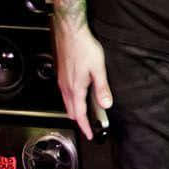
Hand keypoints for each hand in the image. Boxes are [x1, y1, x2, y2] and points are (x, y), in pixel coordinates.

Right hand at [54, 23, 111, 141]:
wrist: (70, 33)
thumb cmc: (84, 48)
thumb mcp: (98, 68)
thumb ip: (102, 88)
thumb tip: (106, 104)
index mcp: (75, 88)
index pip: (79, 114)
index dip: (85, 127)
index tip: (90, 134)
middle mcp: (66, 87)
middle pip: (71, 111)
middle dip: (79, 121)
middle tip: (89, 126)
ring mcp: (62, 81)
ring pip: (67, 103)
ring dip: (75, 111)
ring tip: (85, 114)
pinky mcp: (61, 75)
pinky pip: (65, 94)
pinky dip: (72, 101)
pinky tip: (79, 96)